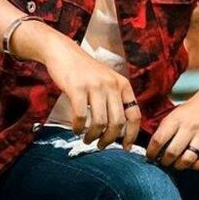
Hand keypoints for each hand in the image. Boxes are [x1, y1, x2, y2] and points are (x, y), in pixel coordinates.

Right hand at [41, 34, 140, 149]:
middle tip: (101, 145)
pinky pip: (80, 116)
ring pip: (100, 122)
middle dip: (110, 139)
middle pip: (118, 122)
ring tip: (87, 139)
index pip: (134, 115)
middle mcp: (112, 85)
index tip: (126, 147)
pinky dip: (78, 127)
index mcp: (122, 85)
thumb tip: (118, 129)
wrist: (63, 52)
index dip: (132, 135)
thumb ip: (114, 100)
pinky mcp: (77, 88)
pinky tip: (75, 129)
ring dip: (93, 136)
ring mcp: (95, 86)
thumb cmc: (84, 71)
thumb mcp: (107, 81)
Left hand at [145, 86, 198, 169]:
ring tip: (176, 164)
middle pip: (172, 153)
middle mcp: (190, 127)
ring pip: (188, 159)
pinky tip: (192, 163)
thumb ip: (164, 129)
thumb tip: (154, 149)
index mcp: (176, 119)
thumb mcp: (174, 114)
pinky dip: (197, 166)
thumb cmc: (191, 110)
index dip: (151, 152)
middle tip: (163, 162)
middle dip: (164, 161)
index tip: (150, 156)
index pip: (158, 140)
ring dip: (179, 166)